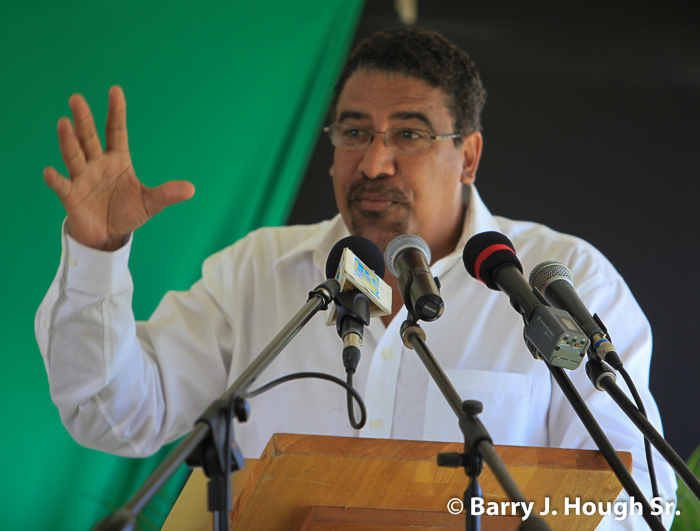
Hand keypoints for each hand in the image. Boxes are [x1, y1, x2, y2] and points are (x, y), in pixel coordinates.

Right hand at [43, 86, 194, 250]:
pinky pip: (62, 186)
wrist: (108, 235)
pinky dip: (55, 180)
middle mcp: (97, 163)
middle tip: (77, 99)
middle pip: (89, 137)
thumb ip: (167, 194)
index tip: (115, 90)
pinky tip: (49, 172)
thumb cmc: (127, 213)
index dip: (116, 112)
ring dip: (68, 141)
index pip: (116, 131)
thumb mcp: (150, 203)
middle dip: (84, 120)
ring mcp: (82, 178)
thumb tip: (191, 189)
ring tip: (64, 123)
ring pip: (74, 156)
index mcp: (118, 160)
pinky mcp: (71, 196)